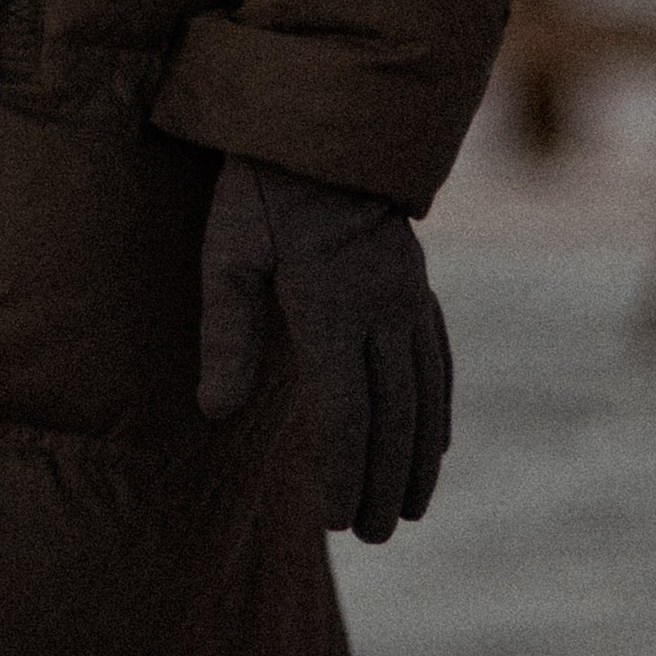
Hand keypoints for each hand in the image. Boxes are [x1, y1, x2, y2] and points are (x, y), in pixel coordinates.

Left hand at [195, 155, 451, 542]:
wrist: (325, 120)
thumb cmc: (261, 188)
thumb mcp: (228, 253)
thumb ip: (228, 334)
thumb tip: (215, 411)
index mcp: (334, 307)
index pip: (346, 413)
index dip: (343, 473)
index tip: (335, 521)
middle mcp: (384, 309)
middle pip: (393, 416)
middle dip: (385, 482)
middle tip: (374, 535)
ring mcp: (408, 296)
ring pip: (425, 395)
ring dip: (419, 458)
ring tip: (409, 510)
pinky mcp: (417, 284)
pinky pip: (439, 359)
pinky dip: (440, 409)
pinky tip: (437, 443)